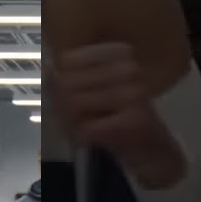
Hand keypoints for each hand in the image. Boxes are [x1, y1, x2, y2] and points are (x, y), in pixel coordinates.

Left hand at [52, 42, 185, 187]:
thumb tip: (47, 69)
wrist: (153, 148)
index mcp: (120, 53)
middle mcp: (130, 68)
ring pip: (74, 105)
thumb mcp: (92, 91)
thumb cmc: (117, 117)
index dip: (60, 83)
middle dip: (64, 107)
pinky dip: (83, 138)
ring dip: (73, 124)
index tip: (74, 98)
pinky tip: (94, 140)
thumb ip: (67, 79)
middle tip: (77, 120)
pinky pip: (87, 129)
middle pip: (67, 84)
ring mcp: (134, 94)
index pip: (67, 61)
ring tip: (86, 130)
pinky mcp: (135, 121)